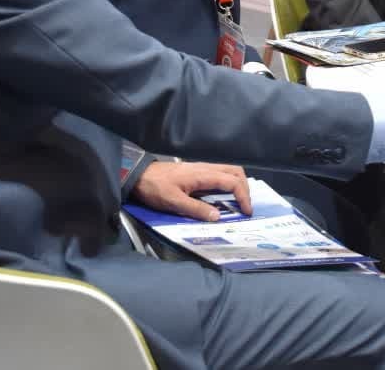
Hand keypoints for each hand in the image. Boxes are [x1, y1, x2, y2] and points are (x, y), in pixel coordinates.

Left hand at [132, 162, 251, 220]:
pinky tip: (222, 196)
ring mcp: (202, 168)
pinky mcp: (197, 171)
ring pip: (229, 171)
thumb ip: (195, 209)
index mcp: (203, 175)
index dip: (243, 196)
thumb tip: (217, 216)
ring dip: (238, 185)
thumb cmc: (155, 187)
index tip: (246, 211)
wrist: (138, 174)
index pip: (233, 182)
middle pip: (236, 172)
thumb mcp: (173, 202)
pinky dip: (228, 183)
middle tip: (245, 206)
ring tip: (237, 201)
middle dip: (245, 189)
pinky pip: (220, 173)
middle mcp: (206, 169)